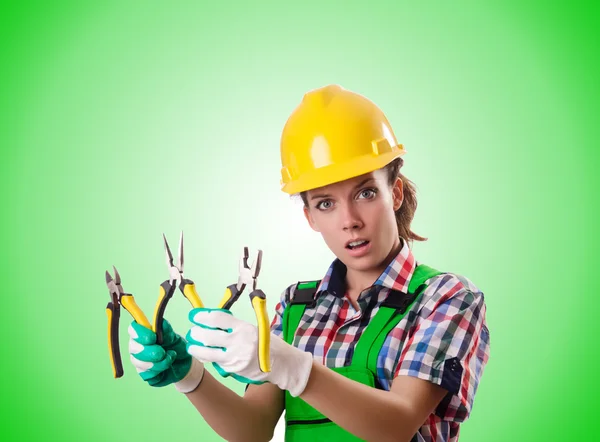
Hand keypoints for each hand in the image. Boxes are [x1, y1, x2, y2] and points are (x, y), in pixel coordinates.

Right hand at [128, 319, 203, 392]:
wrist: (184, 364)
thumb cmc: (176, 346)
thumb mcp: (175, 337)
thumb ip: (167, 331)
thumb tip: (162, 323)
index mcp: (143, 333)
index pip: (132, 330)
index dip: (139, 333)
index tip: (152, 337)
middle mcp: (137, 347)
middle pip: (133, 348)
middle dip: (148, 351)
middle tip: (162, 352)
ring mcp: (139, 362)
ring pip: (140, 363)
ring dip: (157, 362)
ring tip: (170, 357)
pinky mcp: (144, 374)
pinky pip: (147, 375)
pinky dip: (159, 371)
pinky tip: (167, 367)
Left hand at [186, 308, 312, 396]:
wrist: (282, 364)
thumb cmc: (268, 344)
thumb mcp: (254, 329)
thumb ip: (235, 327)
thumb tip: (213, 322)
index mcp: (244, 327)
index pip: (218, 319)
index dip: (203, 316)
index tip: (196, 316)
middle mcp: (238, 342)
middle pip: (208, 335)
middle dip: (196, 333)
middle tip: (193, 331)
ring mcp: (235, 357)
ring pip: (207, 352)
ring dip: (196, 348)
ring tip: (192, 345)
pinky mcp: (234, 369)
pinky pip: (215, 362)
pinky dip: (206, 357)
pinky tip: (203, 354)